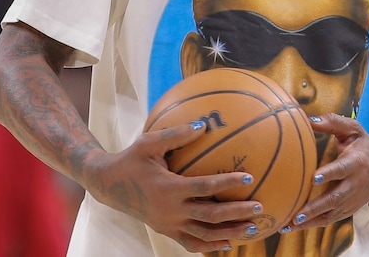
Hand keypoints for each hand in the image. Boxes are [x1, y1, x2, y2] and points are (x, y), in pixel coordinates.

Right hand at [81, 121, 264, 252]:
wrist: (109, 186)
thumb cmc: (132, 159)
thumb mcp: (149, 143)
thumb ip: (176, 134)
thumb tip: (204, 124)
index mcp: (168, 188)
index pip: (205, 187)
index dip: (227, 183)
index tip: (249, 178)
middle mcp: (170, 211)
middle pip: (210, 217)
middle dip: (237, 213)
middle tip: (259, 208)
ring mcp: (168, 225)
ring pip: (204, 235)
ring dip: (229, 234)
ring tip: (253, 230)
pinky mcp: (166, 232)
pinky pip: (191, 243)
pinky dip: (210, 245)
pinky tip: (228, 243)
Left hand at [287, 113, 368, 230]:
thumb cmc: (365, 145)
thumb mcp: (354, 130)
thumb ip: (332, 123)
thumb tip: (308, 120)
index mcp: (356, 163)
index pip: (342, 169)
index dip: (329, 174)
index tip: (314, 178)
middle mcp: (354, 184)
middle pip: (334, 198)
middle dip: (315, 207)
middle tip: (297, 214)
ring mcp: (352, 200)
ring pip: (330, 214)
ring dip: (310, 221)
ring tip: (288, 225)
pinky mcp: (348, 210)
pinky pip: (329, 220)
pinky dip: (312, 225)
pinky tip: (293, 226)